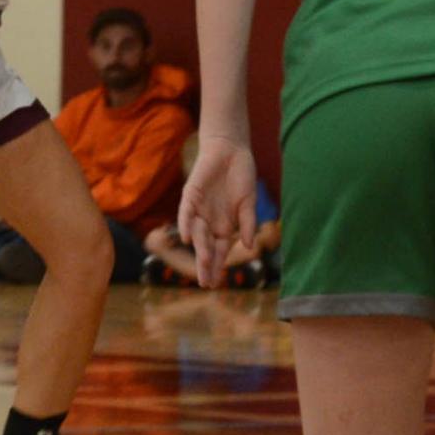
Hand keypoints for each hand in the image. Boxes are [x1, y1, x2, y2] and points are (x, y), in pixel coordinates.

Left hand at [178, 136, 259, 288]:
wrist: (231, 150)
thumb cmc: (241, 177)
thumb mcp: (248, 203)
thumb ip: (247, 223)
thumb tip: (248, 246)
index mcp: (224, 227)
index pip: (218, 252)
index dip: (216, 267)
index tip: (213, 285)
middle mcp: (209, 221)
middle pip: (206, 247)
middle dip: (205, 264)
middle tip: (205, 282)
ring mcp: (199, 208)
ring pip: (197, 232)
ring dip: (199, 248)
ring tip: (203, 263)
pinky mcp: (191, 193)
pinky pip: (186, 211)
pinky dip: (186, 223)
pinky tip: (187, 237)